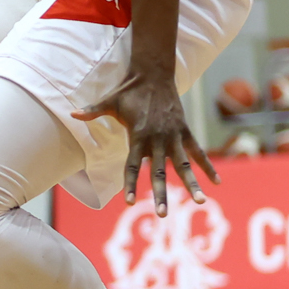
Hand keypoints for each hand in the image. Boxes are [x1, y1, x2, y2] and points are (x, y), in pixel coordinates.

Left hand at [74, 70, 216, 215]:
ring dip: (191, 184)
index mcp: (138, 136)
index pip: (132, 166)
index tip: (129, 202)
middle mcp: (158, 139)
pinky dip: (207, 166)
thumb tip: (72, 114)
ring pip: (184, 165)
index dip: (130, 184)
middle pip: (159, 172)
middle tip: (162, 215)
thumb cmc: (129, 90)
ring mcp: (175, 136)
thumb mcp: (109, 101)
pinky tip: (217, 183)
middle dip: (161, 194)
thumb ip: (92, 111)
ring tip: (200, 202)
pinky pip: (199, 152)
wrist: (154, 73)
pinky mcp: (186, 131)